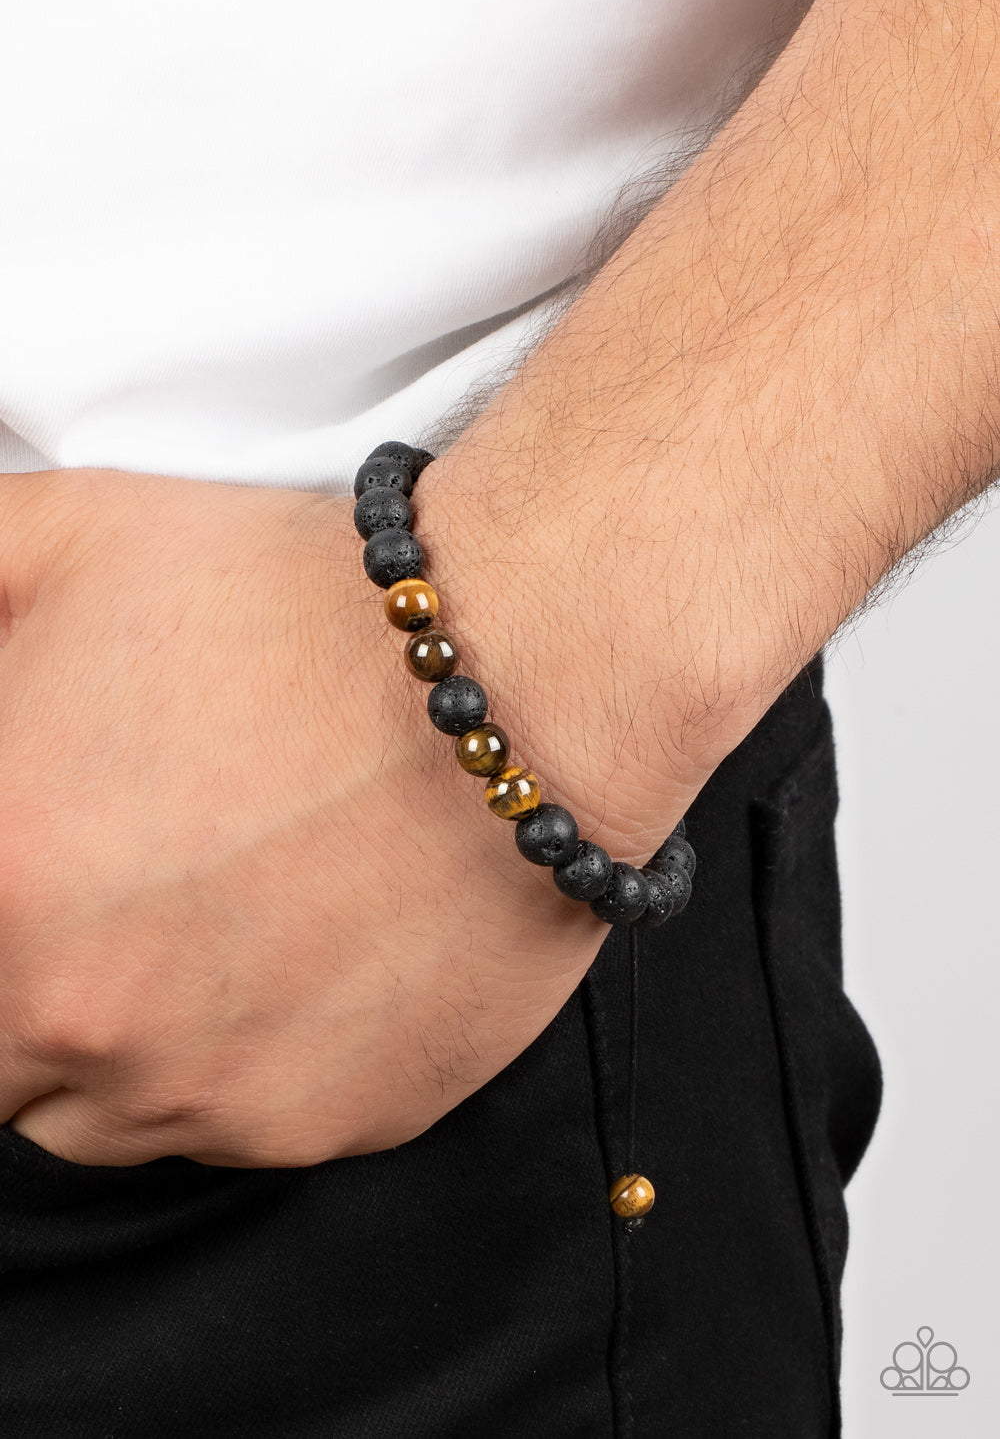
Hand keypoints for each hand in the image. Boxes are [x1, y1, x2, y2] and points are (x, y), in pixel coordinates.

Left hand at [0, 468, 681, 1167]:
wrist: (523, 666)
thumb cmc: (300, 604)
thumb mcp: (62, 540)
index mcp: (0, 887)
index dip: (1, 920)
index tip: (40, 881)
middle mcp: (89, 1021)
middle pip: (9, 1070)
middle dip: (41, 996)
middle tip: (122, 899)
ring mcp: (218, 1091)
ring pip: (123, 1114)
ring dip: (143, 1040)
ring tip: (225, 918)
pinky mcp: (338, 1117)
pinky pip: (255, 1121)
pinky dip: (263, 1057)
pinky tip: (316, 943)